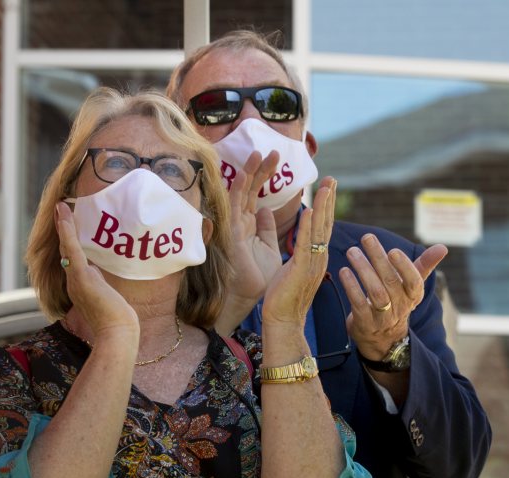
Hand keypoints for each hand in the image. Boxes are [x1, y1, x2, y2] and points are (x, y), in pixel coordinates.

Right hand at [54, 202, 138, 338]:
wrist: (117, 334)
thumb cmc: (116, 321)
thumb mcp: (107, 298)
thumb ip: (100, 285)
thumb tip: (98, 273)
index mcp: (79, 286)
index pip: (71, 259)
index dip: (68, 240)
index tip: (68, 224)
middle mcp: (73, 282)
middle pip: (65, 250)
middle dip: (63, 228)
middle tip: (61, 208)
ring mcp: (76, 280)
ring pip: (67, 247)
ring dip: (64, 224)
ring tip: (61, 206)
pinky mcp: (82, 278)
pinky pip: (72, 251)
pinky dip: (68, 232)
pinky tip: (66, 216)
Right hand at [227, 150, 282, 305]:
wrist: (249, 296)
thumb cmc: (257, 275)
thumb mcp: (268, 246)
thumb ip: (267, 228)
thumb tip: (266, 210)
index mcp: (249, 224)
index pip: (255, 193)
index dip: (264, 175)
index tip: (276, 159)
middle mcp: (239, 221)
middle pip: (248, 188)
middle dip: (260, 168)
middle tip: (273, 151)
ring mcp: (234, 225)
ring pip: (239, 193)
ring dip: (249, 172)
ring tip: (259, 154)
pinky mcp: (231, 233)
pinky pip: (234, 207)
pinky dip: (239, 190)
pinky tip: (245, 174)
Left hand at [261, 177, 336, 327]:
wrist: (284, 321)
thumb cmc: (284, 298)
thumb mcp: (291, 269)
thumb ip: (296, 253)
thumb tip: (296, 242)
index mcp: (315, 256)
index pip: (322, 227)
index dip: (326, 206)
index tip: (328, 187)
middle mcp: (318, 257)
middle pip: (326, 224)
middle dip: (329, 200)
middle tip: (332, 178)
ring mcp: (313, 263)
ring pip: (320, 230)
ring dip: (323, 206)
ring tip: (326, 186)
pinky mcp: (302, 269)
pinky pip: (306, 244)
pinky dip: (308, 226)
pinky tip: (310, 210)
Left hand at [339, 235, 447, 359]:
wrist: (384, 339)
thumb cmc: (397, 302)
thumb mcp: (411, 287)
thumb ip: (424, 265)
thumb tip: (443, 247)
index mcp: (413, 296)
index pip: (414, 282)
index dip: (404, 267)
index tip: (393, 250)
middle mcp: (400, 307)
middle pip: (390, 282)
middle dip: (378, 258)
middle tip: (367, 238)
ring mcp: (382, 317)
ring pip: (375, 292)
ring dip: (363, 270)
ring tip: (352, 252)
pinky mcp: (365, 323)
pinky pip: (358, 303)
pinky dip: (351, 287)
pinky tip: (344, 271)